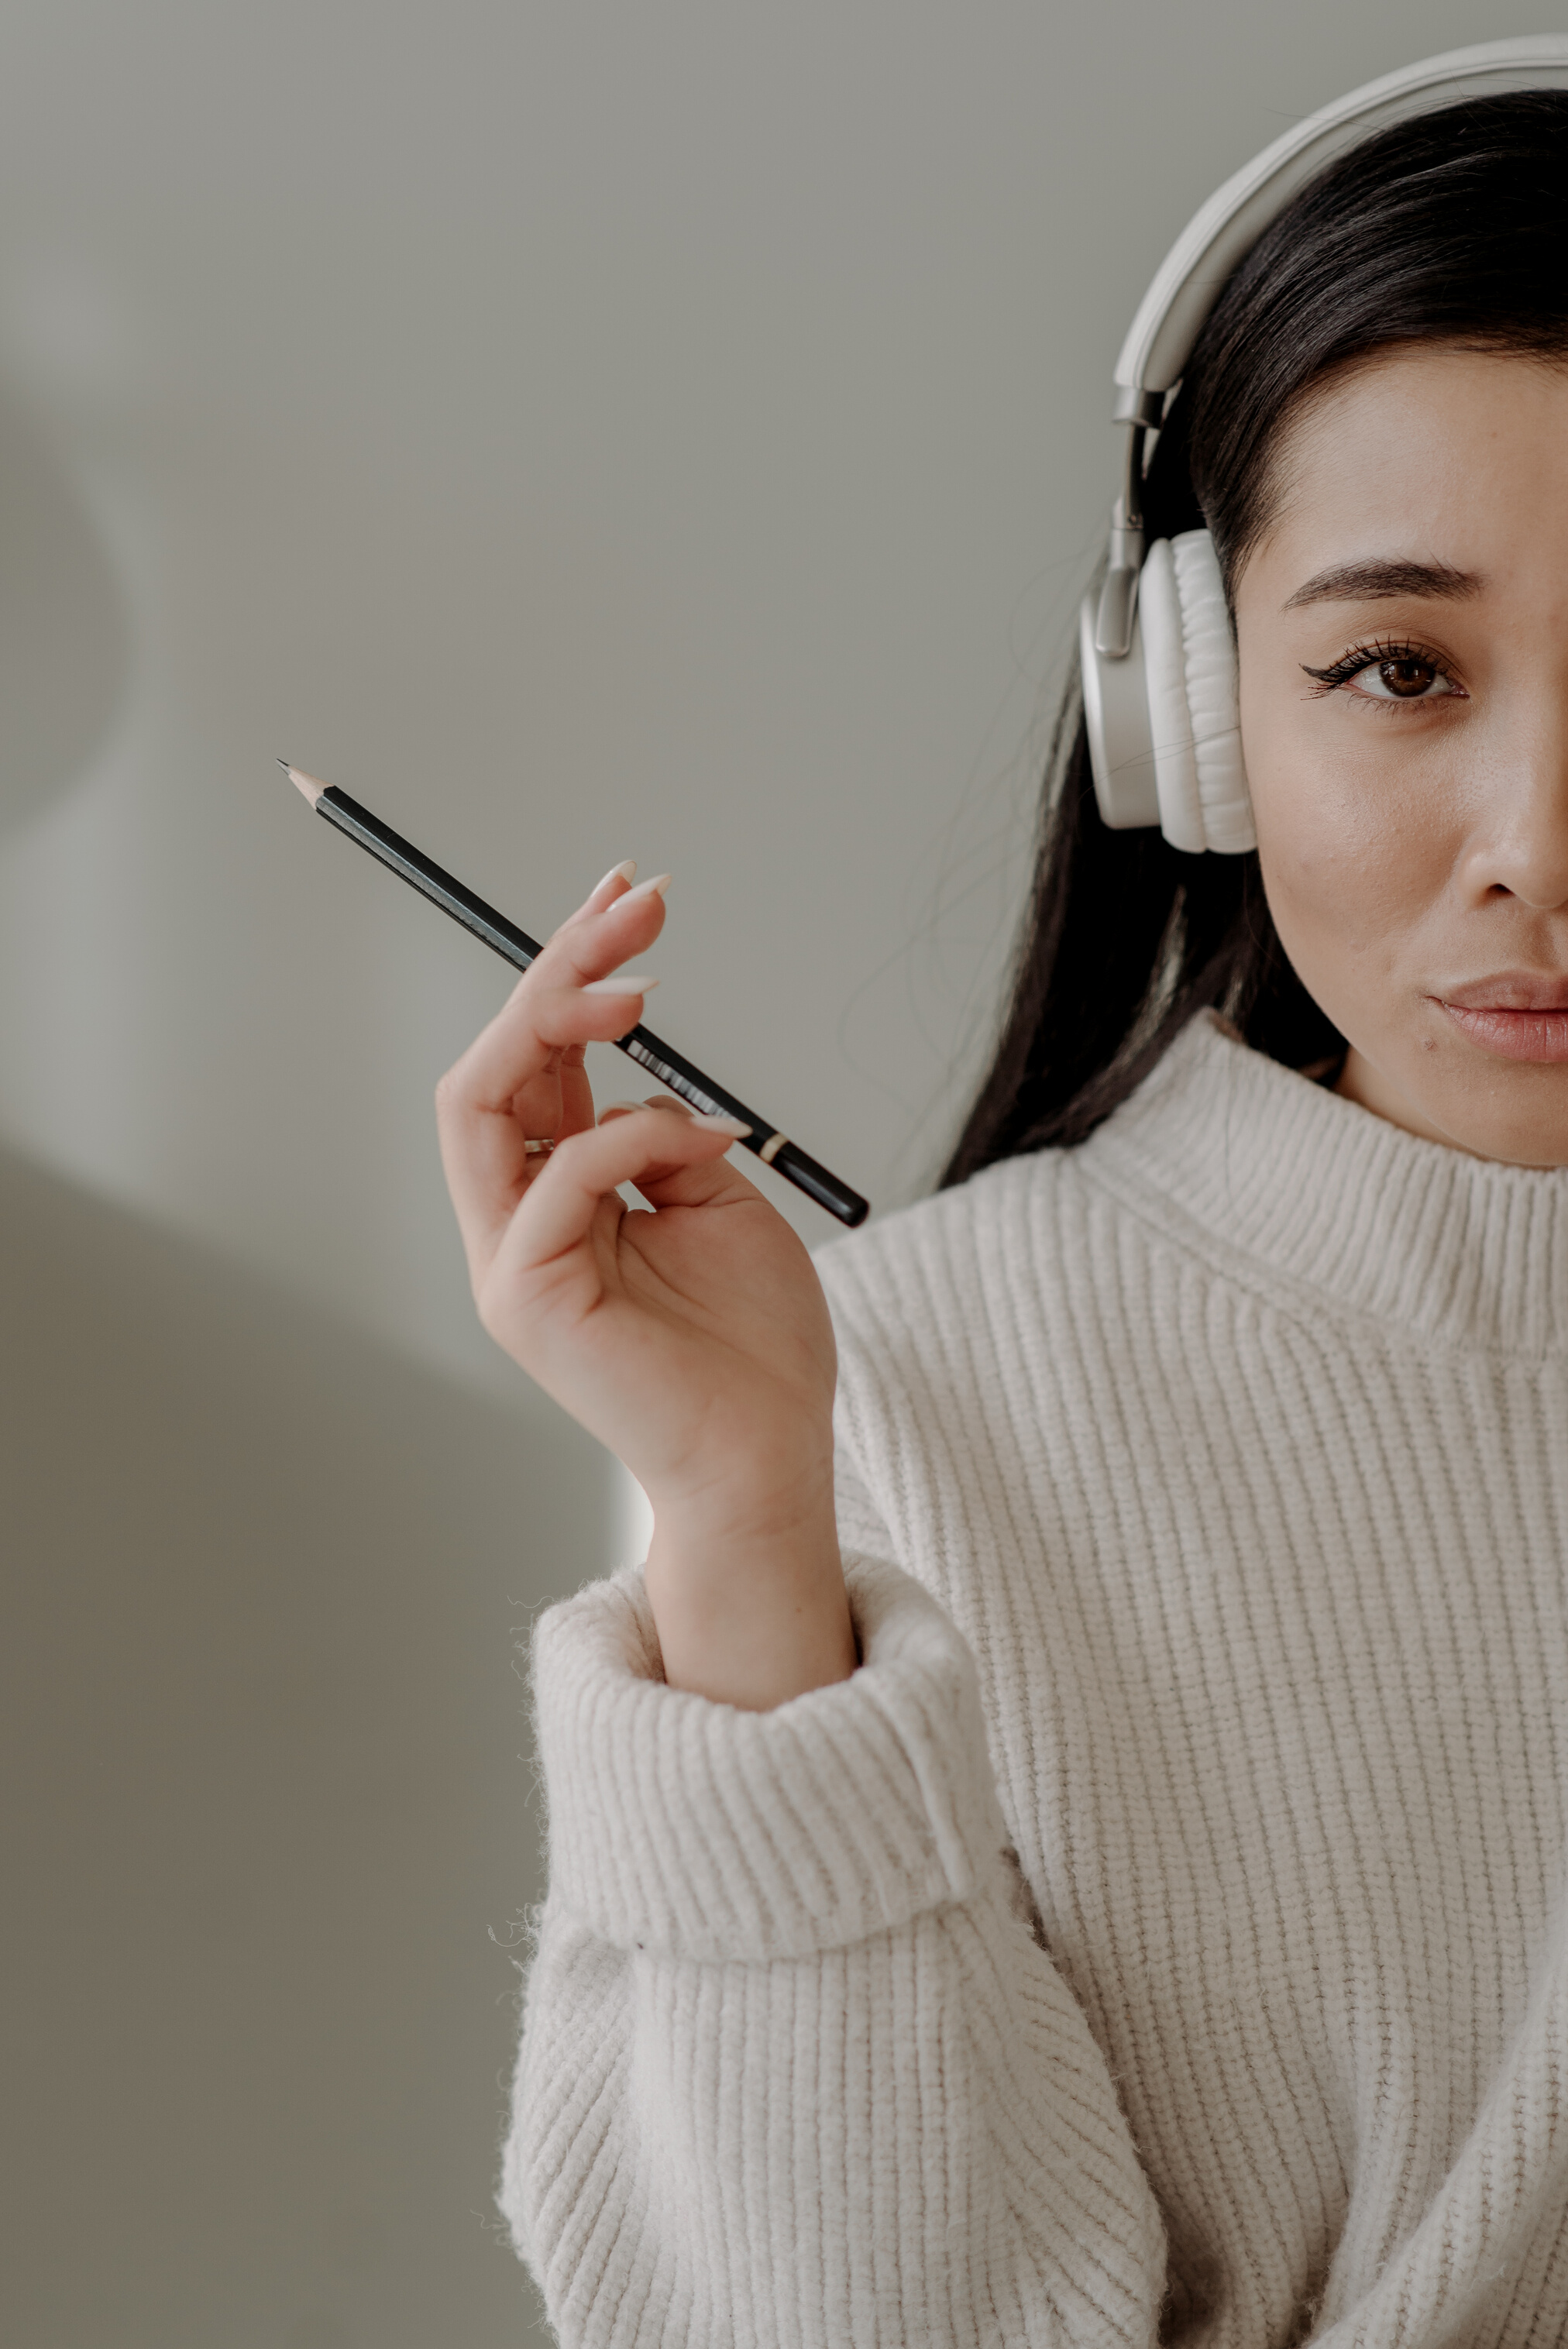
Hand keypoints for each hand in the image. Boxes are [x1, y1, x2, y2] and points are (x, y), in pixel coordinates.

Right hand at [434, 861, 854, 1706]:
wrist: (772, 1458)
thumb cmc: (754, 1347)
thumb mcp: (719, 1204)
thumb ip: (667, 1138)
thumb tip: (645, 1080)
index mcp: (558, 1199)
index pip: (532, 1065)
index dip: (569, 973)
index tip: (631, 900)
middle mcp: (515, 1224)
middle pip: (489, 1065)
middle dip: (554, 968)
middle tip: (635, 907)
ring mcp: (509, 1263)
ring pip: (476, 1104)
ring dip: (552, 1017)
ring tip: (638, 983)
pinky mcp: (525, 1300)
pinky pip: (553, 1180)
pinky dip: (629, 1137)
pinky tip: (701, 1141)